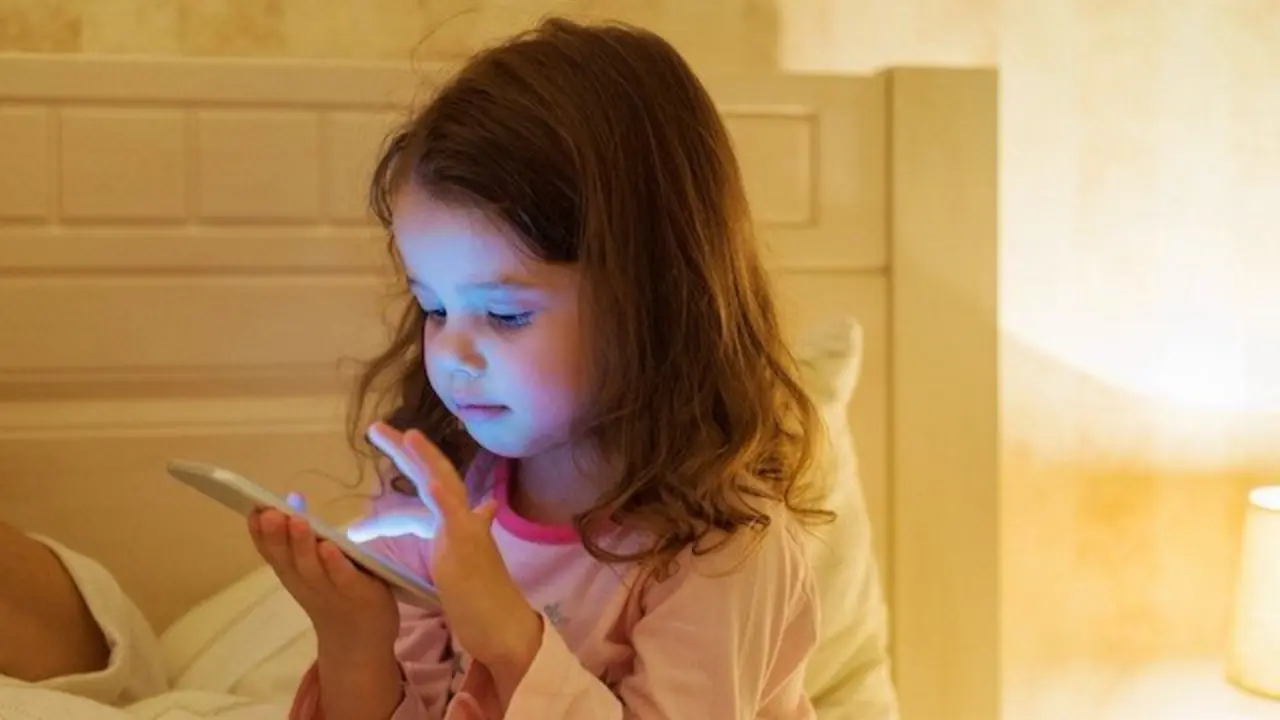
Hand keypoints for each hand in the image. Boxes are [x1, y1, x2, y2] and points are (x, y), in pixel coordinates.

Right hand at [249, 495, 399, 659]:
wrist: (359, 641)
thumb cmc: (334, 595)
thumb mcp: (311, 568)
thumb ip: (300, 538)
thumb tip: (293, 498)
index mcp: (292, 575)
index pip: (271, 553)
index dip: (260, 533)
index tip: (252, 509)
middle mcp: (306, 583)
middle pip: (287, 559)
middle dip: (276, 535)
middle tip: (270, 512)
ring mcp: (332, 590)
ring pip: (312, 568)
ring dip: (303, 545)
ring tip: (297, 521)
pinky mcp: (360, 594)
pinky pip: (344, 578)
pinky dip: (334, 564)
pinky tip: (328, 547)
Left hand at [354, 422, 542, 694]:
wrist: (503, 626)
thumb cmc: (485, 597)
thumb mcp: (471, 558)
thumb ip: (472, 530)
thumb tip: (488, 506)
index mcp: (458, 522)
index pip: (431, 488)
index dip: (408, 470)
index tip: (381, 466)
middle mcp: (465, 519)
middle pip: (436, 474)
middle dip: (408, 450)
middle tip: (377, 428)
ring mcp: (467, 531)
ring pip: (445, 485)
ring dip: (426, 459)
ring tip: (406, 436)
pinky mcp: (469, 547)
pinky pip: (455, 517)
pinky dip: (444, 496)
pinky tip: (431, 480)